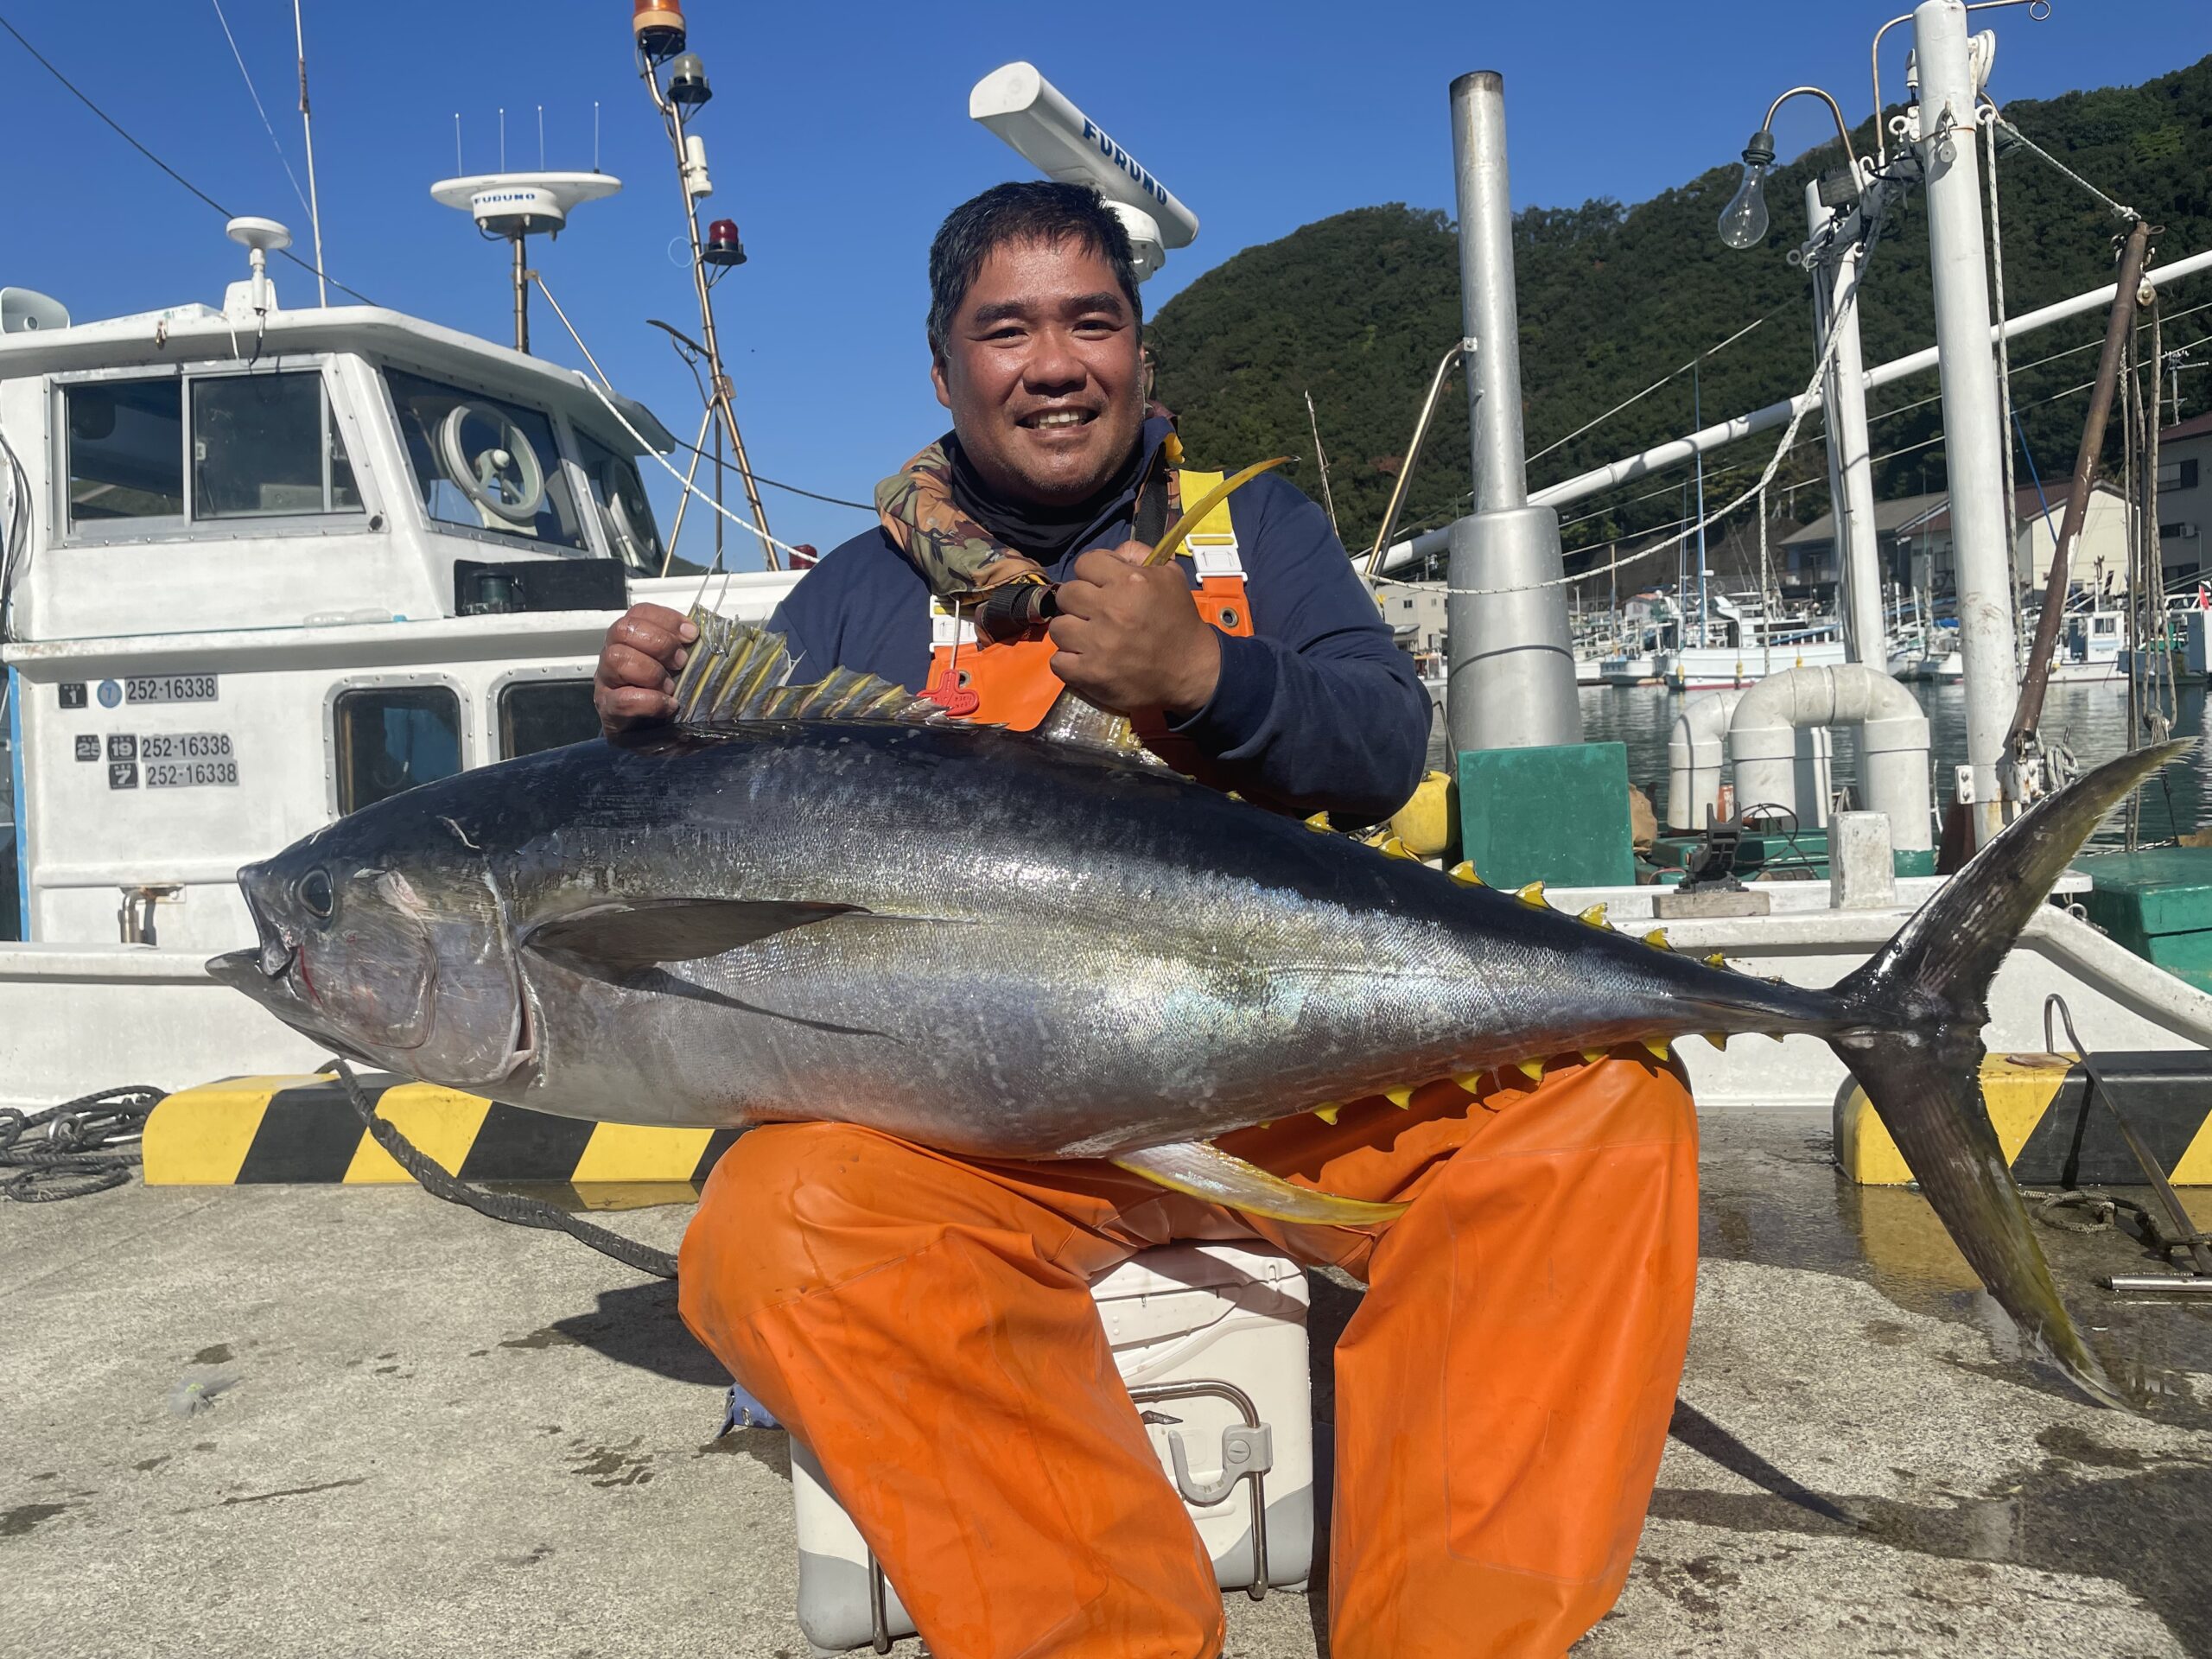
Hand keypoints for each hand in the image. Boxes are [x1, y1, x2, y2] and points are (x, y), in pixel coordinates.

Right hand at [594, 602, 697, 735]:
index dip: (667, 619)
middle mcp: (613, 655)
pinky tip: (668, 705)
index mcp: (632, 640)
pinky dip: (650, 701)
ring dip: (651, 671)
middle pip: (623, 629)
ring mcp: (607, 683)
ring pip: (616, 658)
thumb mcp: (682, 670)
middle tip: (681, 662)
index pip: (640, 613)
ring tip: (670, 687)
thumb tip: (717, 636)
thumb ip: (691, 651)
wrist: (656, 738)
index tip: (692, 634)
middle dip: (659, 643)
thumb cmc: (669, 696)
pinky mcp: (609, 711)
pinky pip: (621, 699)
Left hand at [1047, 543, 1221, 716]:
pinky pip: (1057, 661)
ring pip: (1058, 628)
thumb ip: (1139, 554)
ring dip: (1072, 633)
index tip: (1101, 587)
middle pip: (1066, 594)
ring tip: (1090, 639)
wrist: (1191, 671)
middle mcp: (1110, 610)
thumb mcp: (1170, 576)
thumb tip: (1112, 553)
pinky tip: (1085, 660)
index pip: (1084, 563)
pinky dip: (1068, 662)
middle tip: (1094, 615)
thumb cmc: (1179, 622)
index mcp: (1129, 582)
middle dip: (1078, 603)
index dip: (1091, 573)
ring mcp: (1097, 644)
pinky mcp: (1090, 674)